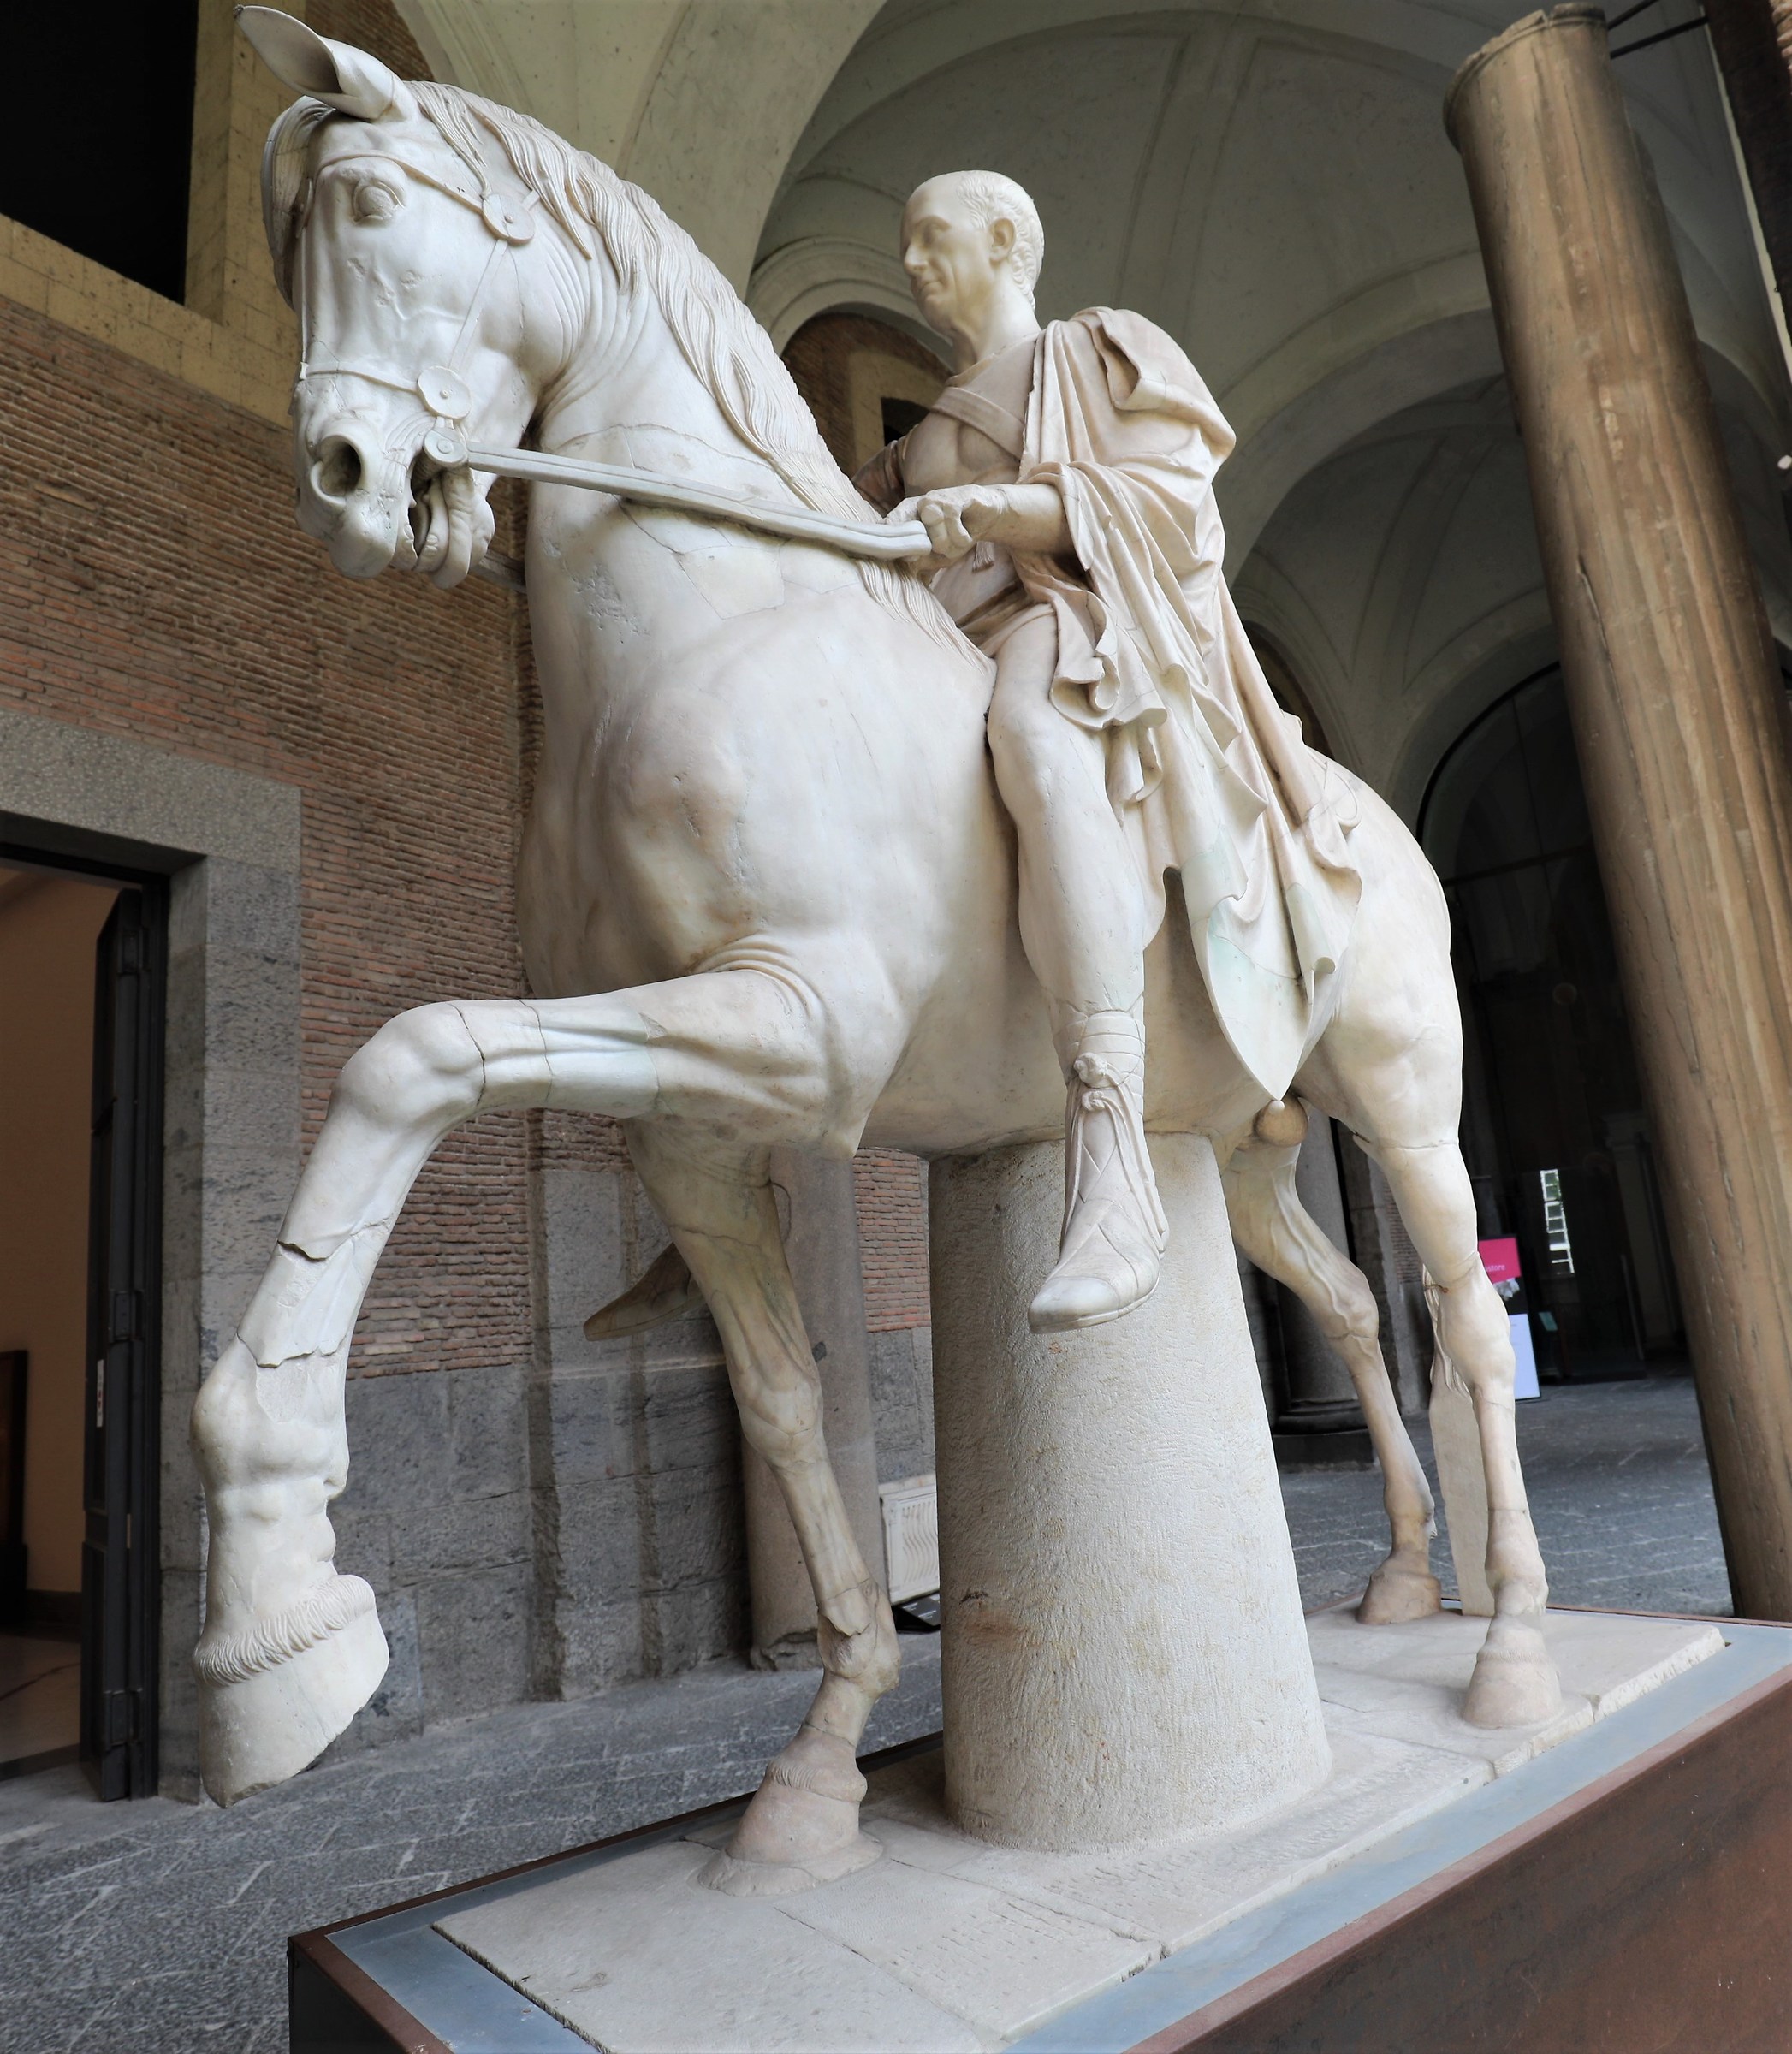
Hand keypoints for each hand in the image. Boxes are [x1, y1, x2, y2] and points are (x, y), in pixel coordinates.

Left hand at [891, 486, 1009, 564]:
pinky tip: (967, 534)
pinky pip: (953, 527)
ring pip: (937, 537)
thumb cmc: (957, 534)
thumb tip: (907, 561)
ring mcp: (935, 499)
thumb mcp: (939, 554)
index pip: (889, 525)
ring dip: (952, 546)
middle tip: (947, 548)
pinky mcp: (953, 499)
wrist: (986, 515)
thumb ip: (921, 559)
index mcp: (908, 516)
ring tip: (959, 539)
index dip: (890, 541)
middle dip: (936, 553)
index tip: (892, 554)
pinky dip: (962, 537)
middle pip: (918, 542)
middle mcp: (918, 505)